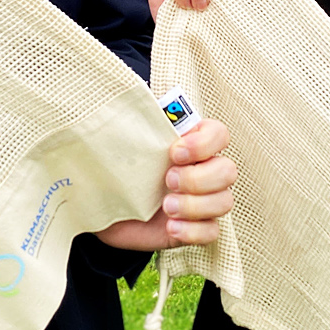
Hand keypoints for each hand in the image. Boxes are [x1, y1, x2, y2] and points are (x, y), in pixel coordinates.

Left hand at [95, 118, 236, 250]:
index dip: (204, 143)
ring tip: (166, 207)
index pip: (219, 134)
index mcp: (190, 142)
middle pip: (228, 170)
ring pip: (225, 201)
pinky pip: (212, 232)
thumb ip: (136, 120)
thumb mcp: (124, 141)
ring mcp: (202, 200)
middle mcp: (202, 169)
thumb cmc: (116, 166)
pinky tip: (171, 227)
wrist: (101, 205)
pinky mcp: (195, 227)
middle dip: (199, 178)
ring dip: (195, 206)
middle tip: (168, 181)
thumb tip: (133, 98)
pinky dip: (193, 231)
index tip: (175, 152)